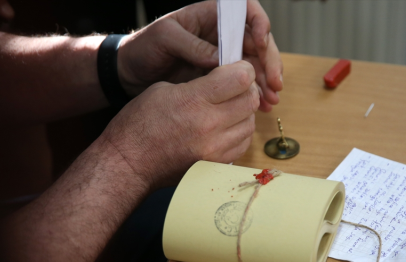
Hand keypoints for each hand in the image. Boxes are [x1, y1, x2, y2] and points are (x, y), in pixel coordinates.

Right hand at [101, 61, 258, 189]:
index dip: (243, 69)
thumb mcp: (164, 89)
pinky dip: (239, 133)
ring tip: (229, 108)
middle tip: (235, 87)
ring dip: (244, 112)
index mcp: (194, 100)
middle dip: (247, 89)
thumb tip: (225, 78)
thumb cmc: (140, 124)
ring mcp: (215, 148)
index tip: (237, 69)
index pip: (241, 78)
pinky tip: (226, 127)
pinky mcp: (216, 164)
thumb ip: (199, 82)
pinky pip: (243, 144)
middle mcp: (209, 126)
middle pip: (251, 100)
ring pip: (250, 124)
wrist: (130, 163)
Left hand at [117, 0, 281, 111]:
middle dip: (270, 61)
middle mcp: (221, 33)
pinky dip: (254, 94)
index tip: (262, 42)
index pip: (246, 10)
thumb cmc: (144, 48)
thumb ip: (192, 45)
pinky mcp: (219, 77)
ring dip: (266, 82)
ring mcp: (222, 56)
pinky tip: (263, 106)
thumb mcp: (164, 39)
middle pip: (258, 41)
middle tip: (275, 83)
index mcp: (210, 14)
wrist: (130, 73)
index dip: (260, 24)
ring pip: (255, 65)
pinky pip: (243, 84)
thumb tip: (219, 59)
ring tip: (271, 100)